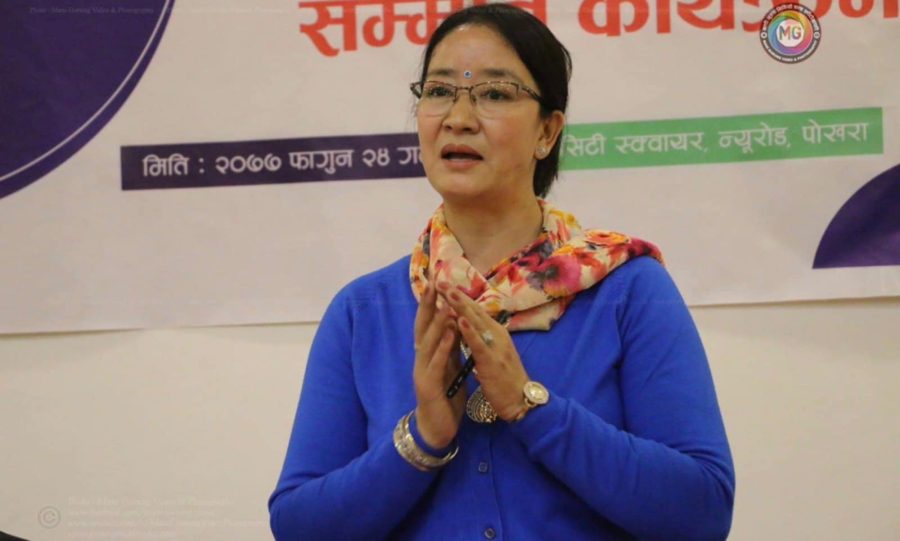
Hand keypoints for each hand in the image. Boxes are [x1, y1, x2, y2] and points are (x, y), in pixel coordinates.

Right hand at [413, 283, 465, 448]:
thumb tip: (456, 325)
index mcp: (428, 354)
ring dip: (436, 322)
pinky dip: (443, 347)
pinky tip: (449, 334)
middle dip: (428, 305)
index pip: (428, 323)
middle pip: (422, 327)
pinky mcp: (427, 386)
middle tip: (434, 283)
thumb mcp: (450, 368)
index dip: (431, 303)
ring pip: (427, 342)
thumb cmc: (445, 398)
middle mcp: (421, 359)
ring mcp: (421, 371)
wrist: (438, 429)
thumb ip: (451, 348)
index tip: (437, 282)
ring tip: (445, 304)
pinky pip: (436, 363)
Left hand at [440, 284, 528, 421]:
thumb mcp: (493, 353)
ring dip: (461, 306)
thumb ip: (482, 338)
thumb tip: (467, 325)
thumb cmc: (505, 379)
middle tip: (440, 280)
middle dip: (456, 295)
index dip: (459, 297)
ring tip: (447, 291)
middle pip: (474, 311)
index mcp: (496, 333)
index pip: (475, 310)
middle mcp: (497, 334)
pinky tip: (459, 319)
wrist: (520, 401)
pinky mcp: (492, 361)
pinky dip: (469, 330)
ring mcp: (496, 346)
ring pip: (476, 322)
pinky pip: (478, 343)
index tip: (444, 285)